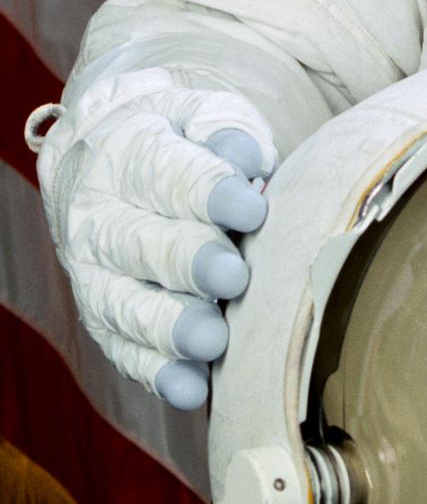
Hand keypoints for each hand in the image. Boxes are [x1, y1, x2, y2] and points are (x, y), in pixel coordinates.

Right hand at [26, 73, 277, 409]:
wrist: (111, 159)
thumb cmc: (184, 140)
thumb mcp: (205, 115)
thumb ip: (229, 134)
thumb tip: (250, 162)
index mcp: (128, 154)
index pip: (168, 174)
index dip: (211, 195)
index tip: (252, 211)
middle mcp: (100, 217)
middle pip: (143, 245)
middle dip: (191, 264)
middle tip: (235, 277)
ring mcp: (96, 274)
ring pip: (127, 306)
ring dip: (171, 328)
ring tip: (213, 340)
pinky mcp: (104, 321)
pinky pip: (125, 352)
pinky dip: (157, 373)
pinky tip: (193, 389)